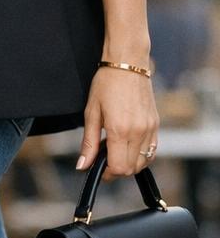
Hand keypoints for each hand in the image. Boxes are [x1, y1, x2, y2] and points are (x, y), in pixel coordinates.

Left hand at [76, 66, 159, 180]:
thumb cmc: (106, 84)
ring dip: (128, 162)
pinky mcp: (156, 124)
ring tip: (114, 147)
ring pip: (143, 161)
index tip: (98, 168)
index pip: (119, 168)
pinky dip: (140, 154)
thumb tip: (82, 165)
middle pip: (131, 168)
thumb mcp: (91, 114)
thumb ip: (88, 143)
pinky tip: (127, 144)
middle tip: (103, 156)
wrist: (128, 64)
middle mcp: (139, 132)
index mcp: (120, 130)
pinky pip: (152, 150)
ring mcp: (150, 128)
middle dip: (116, 169)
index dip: (107, 173)